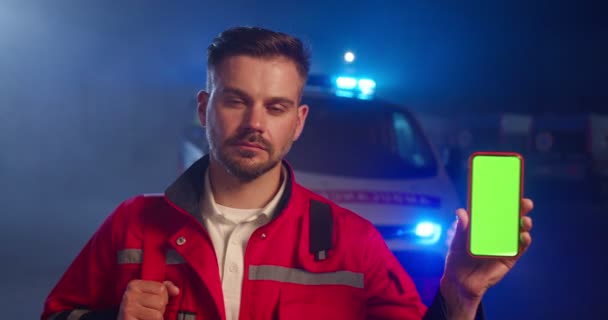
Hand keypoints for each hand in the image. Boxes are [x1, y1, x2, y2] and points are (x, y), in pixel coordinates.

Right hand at [118, 280, 179, 319]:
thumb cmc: (139, 309)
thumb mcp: (150, 294)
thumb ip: (165, 289)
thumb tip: (176, 290)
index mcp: (134, 285)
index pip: (161, 288)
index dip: (163, 297)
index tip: (152, 302)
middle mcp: (129, 295)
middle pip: (161, 301)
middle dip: (160, 309)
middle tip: (149, 312)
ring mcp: (128, 309)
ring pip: (158, 314)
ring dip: (156, 319)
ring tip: (147, 317)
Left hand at [440, 198, 533, 318]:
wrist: (460, 281)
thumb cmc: (458, 258)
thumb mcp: (457, 241)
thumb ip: (461, 228)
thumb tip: (461, 212)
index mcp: (484, 225)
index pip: (496, 209)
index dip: (504, 199)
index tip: (510, 189)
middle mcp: (497, 232)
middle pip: (511, 217)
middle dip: (520, 208)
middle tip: (525, 202)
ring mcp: (505, 244)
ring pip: (518, 230)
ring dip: (524, 224)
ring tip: (525, 221)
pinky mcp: (510, 257)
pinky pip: (520, 248)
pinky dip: (524, 241)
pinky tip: (524, 236)